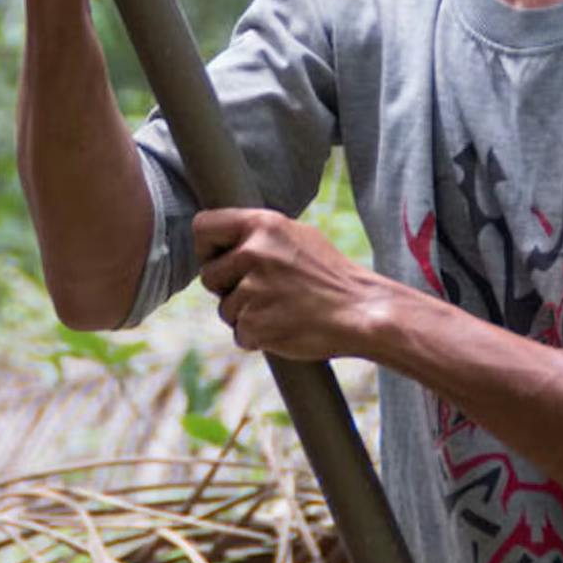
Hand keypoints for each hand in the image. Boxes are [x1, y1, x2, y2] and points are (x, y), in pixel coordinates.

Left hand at [194, 208, 386, 360]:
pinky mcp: (254, 324)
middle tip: (261, 291)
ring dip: (245, 315)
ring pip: (225, 309)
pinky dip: (257, 336)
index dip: (207, 247)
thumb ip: (259, 235)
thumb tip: (225, 237)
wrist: (360, 311)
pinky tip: (283, 326)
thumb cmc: (330, 274)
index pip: (203, 226)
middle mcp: (253, 253)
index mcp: (262, 225)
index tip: (219, 258)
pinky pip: (240, 334)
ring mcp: (252, 290)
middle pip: (209, 275)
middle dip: (227, 288)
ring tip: (280, 309)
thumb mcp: (296, 236)